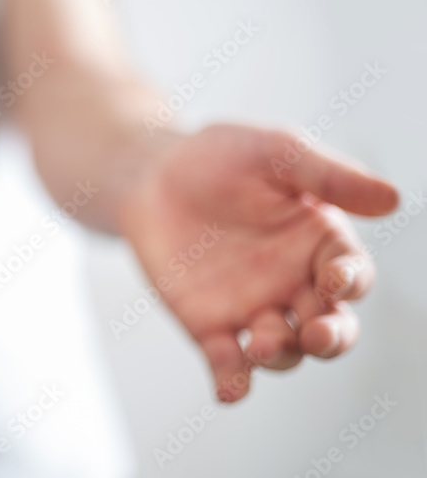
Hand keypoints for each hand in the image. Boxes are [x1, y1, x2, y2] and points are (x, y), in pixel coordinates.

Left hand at [119, 124, 397, 401]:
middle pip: (329, 327)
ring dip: (279, 355)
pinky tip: (228, 391)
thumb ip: (327, 177)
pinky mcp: (208, 326)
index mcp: (319, 243)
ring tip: (259, 344)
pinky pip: (227, 363)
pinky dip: (231, 382)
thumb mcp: (276, 152)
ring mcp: (252, 309)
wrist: (153, 176)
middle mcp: (295, 283)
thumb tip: (393, 199)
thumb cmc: (221, 158)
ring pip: (283, 351)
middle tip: (315, 334)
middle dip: (330, 338)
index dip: (348, 281)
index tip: (333, 278)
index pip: (350, 274)